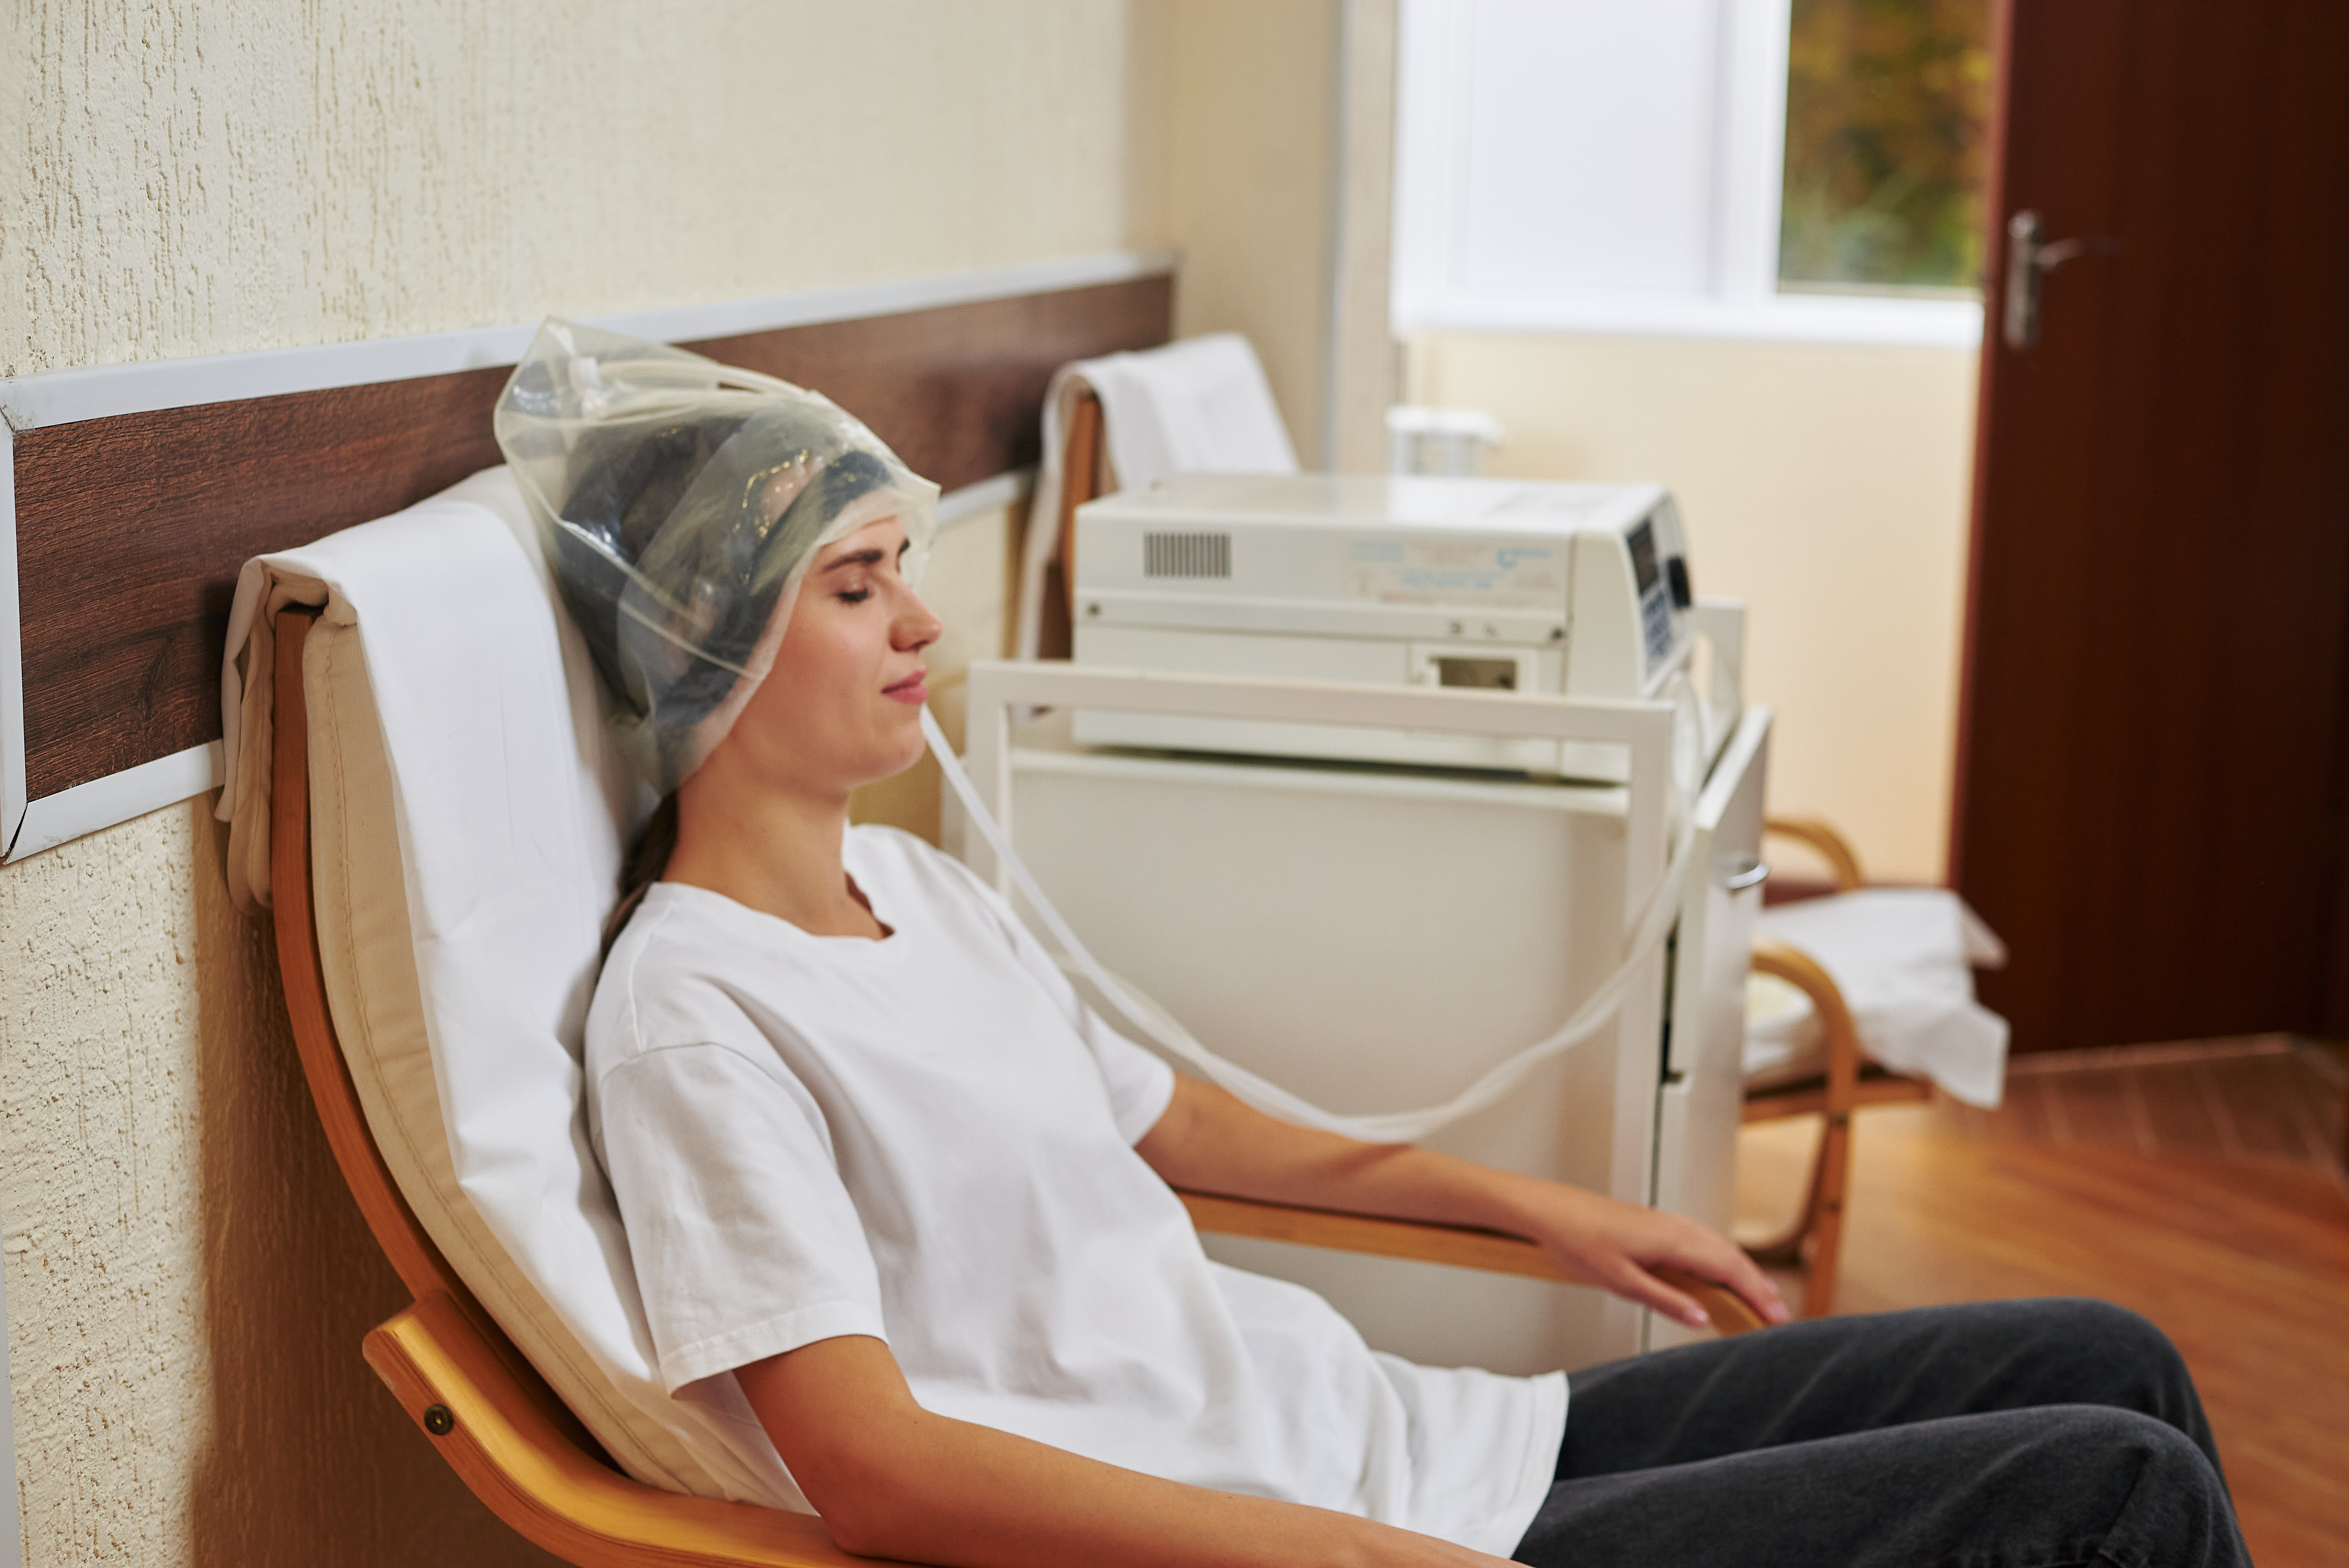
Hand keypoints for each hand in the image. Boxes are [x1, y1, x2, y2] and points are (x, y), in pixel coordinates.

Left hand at [1507, 1182, 1789, 1330]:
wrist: (1552, 1211)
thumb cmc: (1578, 1242)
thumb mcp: (1621, 1281)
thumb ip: (1665, 1299)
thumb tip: (1703, 1319)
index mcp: (1673, 1240)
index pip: (1728, 1269)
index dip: (1756, 1295)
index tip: (1776, 1319)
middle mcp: (1677, 1227)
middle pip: (1731, 1256)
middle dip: (1758, 1286)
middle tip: (1778, 1317)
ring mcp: (1669, 1223)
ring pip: (1719, 1247)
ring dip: (1743, 1273)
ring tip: (1760, 1299)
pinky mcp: (1658, 1225)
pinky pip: (1702, 1242)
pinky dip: (1722, 1260)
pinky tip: (1721, 1274)